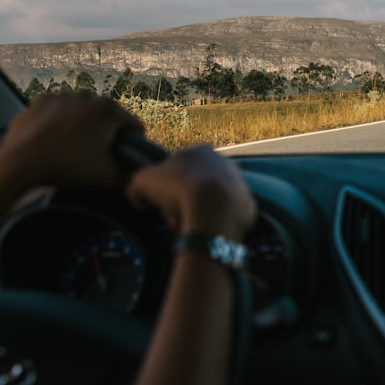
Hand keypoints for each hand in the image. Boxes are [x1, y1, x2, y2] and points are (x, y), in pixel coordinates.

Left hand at [0, 91, 143, 189]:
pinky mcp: (42, 100)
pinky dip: (60, 121)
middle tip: (95, 154)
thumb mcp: (105, 177)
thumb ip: (129, 177)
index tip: (124, 154)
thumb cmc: (65, 167)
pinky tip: (54, 139)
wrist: (19, 163)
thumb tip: (139, 180)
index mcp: (108, 110)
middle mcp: (88, 96)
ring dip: (83, 125)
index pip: (134, 125)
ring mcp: (63, 96)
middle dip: (106, 132)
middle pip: (108, 117)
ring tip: (73, 147)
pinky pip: (60, 110)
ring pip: (83, 111)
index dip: (134, 142)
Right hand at [126, 146, 255, 240]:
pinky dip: (214, 225)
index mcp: (200, 151)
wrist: (213, 207)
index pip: (177, 170)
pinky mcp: (248, 204)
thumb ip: (136, 186)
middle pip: (194, 187)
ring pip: (210, 202)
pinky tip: (206, 232)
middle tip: (174, 219)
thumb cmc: (177, 189)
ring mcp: (239, 183)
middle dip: (181, 204)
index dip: (165, 190)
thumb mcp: (141, 182)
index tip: (161, 205)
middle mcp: (224, 162)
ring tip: (189, 227)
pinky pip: (225, 217)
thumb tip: (140, 199)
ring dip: (197, 215)